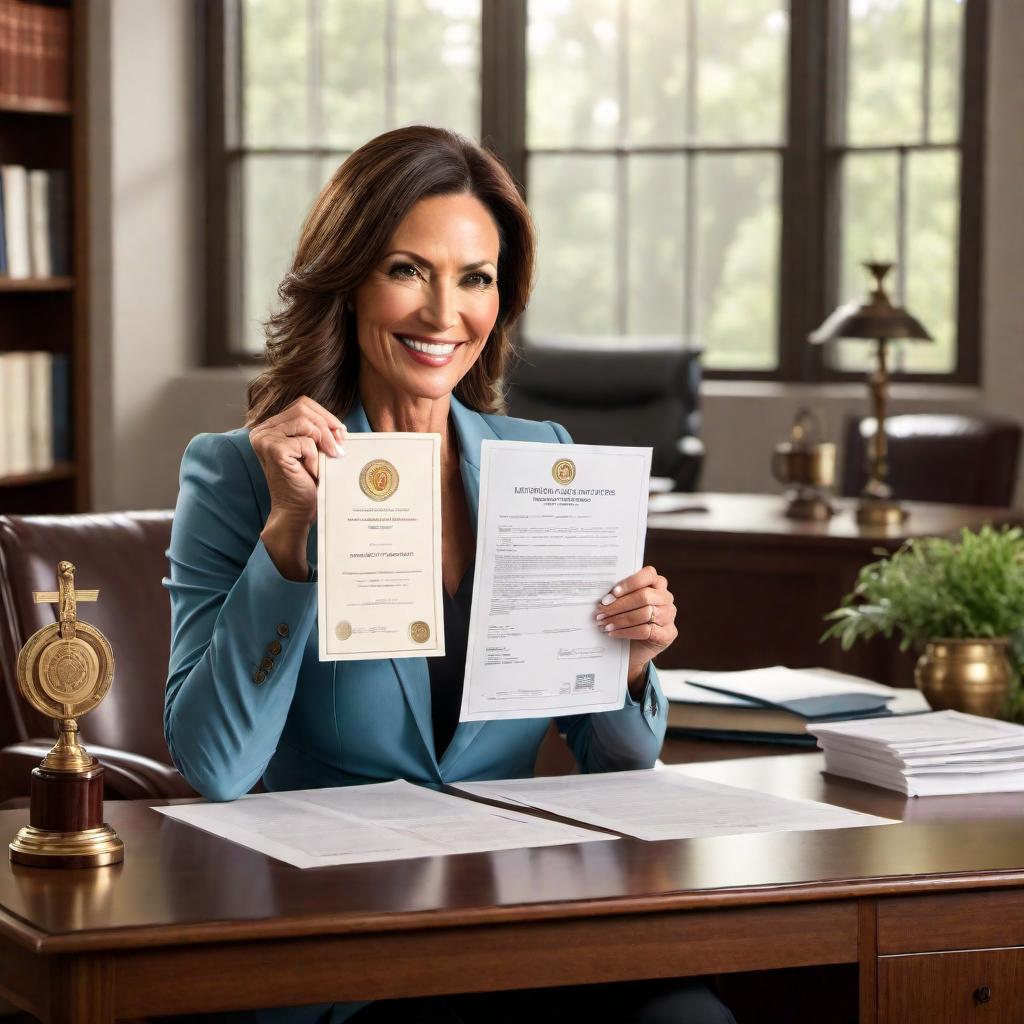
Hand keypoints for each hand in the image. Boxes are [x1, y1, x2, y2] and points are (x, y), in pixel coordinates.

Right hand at [250, 397, 346, 578]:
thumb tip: (341, 427)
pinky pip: (305, 442)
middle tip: (337, 449)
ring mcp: (265, 439)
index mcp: (271, 427)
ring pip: (306, 422)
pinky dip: (314, 457)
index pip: (302, 404)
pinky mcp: (273, 450)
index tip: (340, 434)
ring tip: (325, 460)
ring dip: (322, 442)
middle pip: (303, 407)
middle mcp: (263, 430)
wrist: (296, 512)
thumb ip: (321, 432)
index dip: (325, 416)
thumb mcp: (315, 451)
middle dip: (327, 427)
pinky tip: (311, 472)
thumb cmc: (306, 483)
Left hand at [595, 566, 678, 696]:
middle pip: (644, 596)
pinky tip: (613, 633)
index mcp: (657, 583)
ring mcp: (669, 615)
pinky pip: (646, 630)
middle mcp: (666, 597)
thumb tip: (603, 596)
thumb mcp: (625, 604)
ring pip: (644, 613)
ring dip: (620, 619)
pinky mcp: (668, 633)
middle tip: (601, 611)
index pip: (648, 574)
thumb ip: (620, 595)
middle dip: (619, 604)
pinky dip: (626, 632)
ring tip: (603, 624)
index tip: (612, 593)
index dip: (630, 583)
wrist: (636, 648)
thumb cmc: (628, 620)